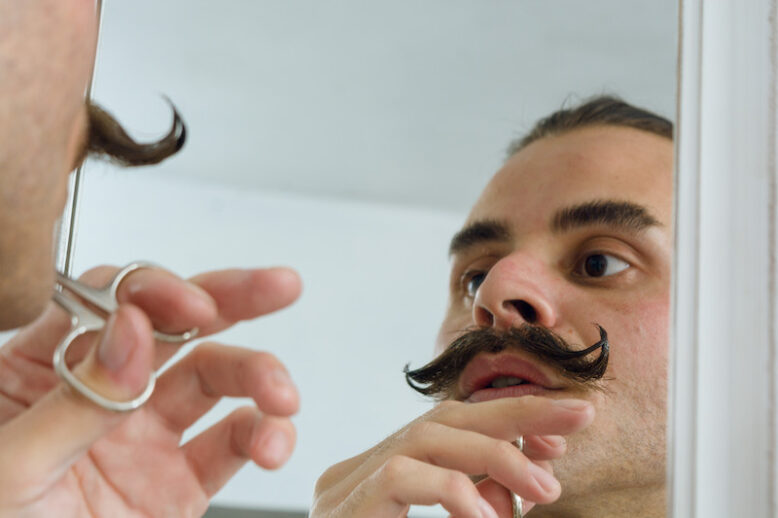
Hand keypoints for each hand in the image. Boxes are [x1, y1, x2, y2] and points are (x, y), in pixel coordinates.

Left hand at [0, 265, 301, 516]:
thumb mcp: (12, 468)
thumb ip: (75, 401)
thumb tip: (132, 330)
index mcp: (42, 374)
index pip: (109, 304)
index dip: (159, 293)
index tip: (196, 306)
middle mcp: (103, 395)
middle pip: (177, 325)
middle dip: (236, 300)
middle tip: (280, 287)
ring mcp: (146, 436)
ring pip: (217, 378)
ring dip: (261, 375)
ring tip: (281, 396)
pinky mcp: (181, 482)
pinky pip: (234, 444)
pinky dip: (266, 435)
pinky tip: (272, 443)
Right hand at [311, 396, 593, 517]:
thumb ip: (484, 504)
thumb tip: (536, 478)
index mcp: (383, 478)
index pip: (450, 430)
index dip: (510, 419)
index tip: (565, 425)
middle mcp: (359, 473)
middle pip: (442, 420)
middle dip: (516, 414)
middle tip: (580, 414)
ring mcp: (344, 488)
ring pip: (425, 438)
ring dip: (496, 454)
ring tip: (545, 484)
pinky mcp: (342, 509)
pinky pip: (401, 477)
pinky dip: (454, 490)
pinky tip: (488, 516)